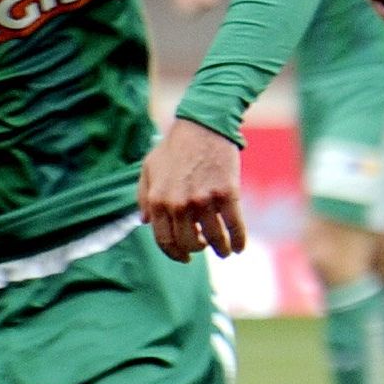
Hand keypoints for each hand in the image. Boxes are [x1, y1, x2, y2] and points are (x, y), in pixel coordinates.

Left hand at [139, 118, 245, 259]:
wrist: (203, 125)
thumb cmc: (175, 147)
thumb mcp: (149, 168)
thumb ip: (144, 197)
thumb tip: (145, 222)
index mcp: (158, 201)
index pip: (165, 241)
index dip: (176, 254)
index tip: (185, 257)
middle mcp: (179, 204)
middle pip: (189, 244)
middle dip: (197, 249)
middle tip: (203, 246)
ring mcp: (204, 200)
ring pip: (214, 239)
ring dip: (220, 249)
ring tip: (225, 251)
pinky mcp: (227, 194)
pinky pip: (234, 227)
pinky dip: (238, 241)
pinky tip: (239, 247)